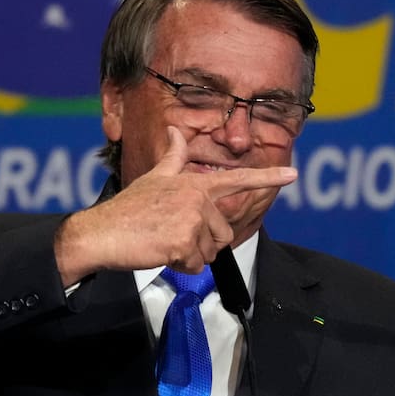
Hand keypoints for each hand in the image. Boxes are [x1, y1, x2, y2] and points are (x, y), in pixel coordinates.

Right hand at [55, 127, 297, 283]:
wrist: (101, 232)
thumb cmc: (128, 208)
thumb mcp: (154, 178)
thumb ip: (173, 158)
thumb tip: (174, 130)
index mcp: (195, 183)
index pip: (238, 179)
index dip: (268, 176)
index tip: (293, 175)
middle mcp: (198, 198)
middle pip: (222, 233)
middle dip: (201, 243)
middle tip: (171, 235)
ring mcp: (192, 220)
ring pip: (210, 252)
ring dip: (190, 255)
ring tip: (164, 242)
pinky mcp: (183, 242)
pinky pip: (195, 265)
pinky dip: (179, 265)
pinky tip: (160, 253)